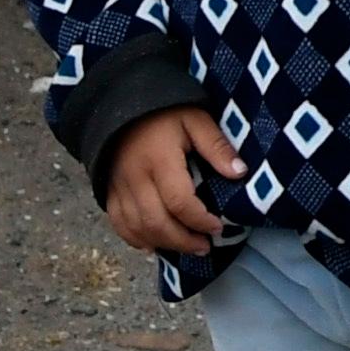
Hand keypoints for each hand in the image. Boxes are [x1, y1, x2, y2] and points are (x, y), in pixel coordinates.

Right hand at [103, 108, 239, 253]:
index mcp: (158, 160)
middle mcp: (135, 178)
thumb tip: (241, 172)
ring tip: (187, 247)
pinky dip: (136, 239)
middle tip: (205, 247)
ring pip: (137, 228)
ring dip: (163, 243)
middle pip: (156, 222)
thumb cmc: (164, 113)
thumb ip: (216, 146)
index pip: (179, 201)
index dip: (200, 220)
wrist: (120, 103)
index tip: (218, 228)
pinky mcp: (108, 191)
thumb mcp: (195, 120)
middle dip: (183, 241)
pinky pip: (119, 224)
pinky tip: (156, 244)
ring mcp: (118, 187)